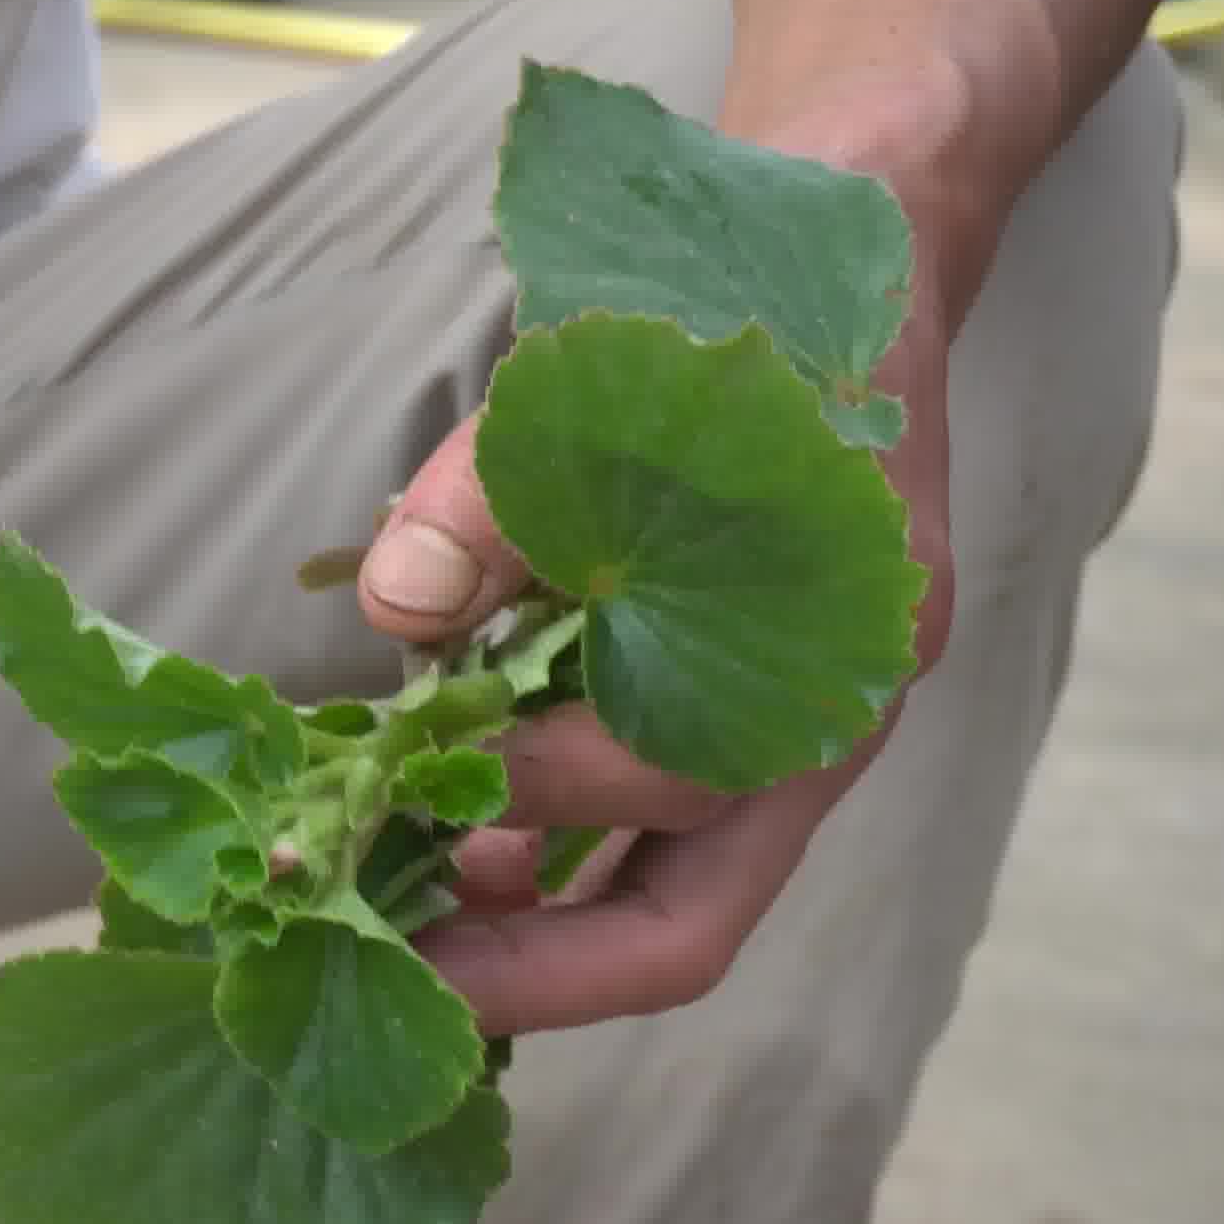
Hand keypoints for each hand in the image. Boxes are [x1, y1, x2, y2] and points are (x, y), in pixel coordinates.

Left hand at [348, 114, 968, 1040]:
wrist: (852, 251)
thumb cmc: (732, 321)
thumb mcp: (606, 379)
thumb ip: (496, 493)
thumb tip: (398, 608)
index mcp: (837, 644)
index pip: (672, 790)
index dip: (522, 801)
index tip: (387, 791)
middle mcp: (832, 721)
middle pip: (684, 921)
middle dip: (525, 966)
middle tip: (372, 971)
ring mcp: (799, 738)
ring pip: (669, 900)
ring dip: (528, 931)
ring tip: (390, 920)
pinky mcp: (747, 730)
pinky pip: (653, 850)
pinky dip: (551, 864)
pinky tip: (450, 847)